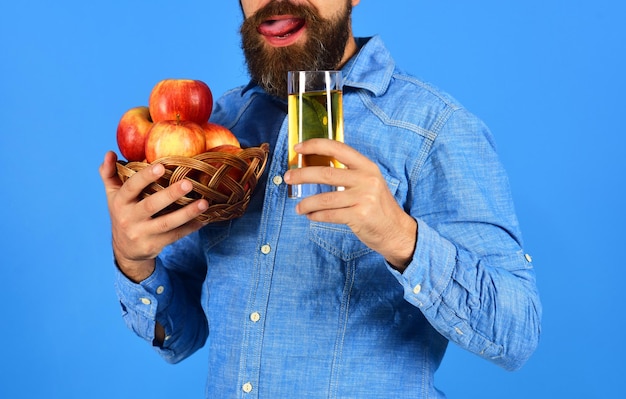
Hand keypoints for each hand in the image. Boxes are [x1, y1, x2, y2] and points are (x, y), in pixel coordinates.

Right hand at [99, 151, 208, 281]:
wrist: (124, 249)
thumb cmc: (123, 212)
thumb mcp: (112, 194)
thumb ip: (109, 173)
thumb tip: (110, 153)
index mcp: (120, 201)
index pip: (131, 187)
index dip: (145, 177)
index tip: (161, 166)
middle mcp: (128, 218)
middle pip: (151, 205)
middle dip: (170, 195)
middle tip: (189, 183)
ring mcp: (141, 233)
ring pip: (166, 223)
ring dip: (187, 213)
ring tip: (204, 203)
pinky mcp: (153, 245)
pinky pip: (174, 236)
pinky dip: (190, 228)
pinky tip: (204, 219)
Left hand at [283, 139, 416, 269]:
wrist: (396, 231)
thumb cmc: (377, 207)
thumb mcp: (368, 183)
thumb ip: (348, 174)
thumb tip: (314, 169)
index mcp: (367, 166)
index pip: (338, 148)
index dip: (315, 145)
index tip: (298, 148)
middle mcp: (366, 179)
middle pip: (326, 173)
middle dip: (302, 175)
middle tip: (287, 177)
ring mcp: (364, 197)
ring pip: (324, 198)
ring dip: (307, 203)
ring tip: (299, 207)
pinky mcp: (360, 215)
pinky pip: (330, 214)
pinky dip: (316, 216)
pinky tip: (311, 216)